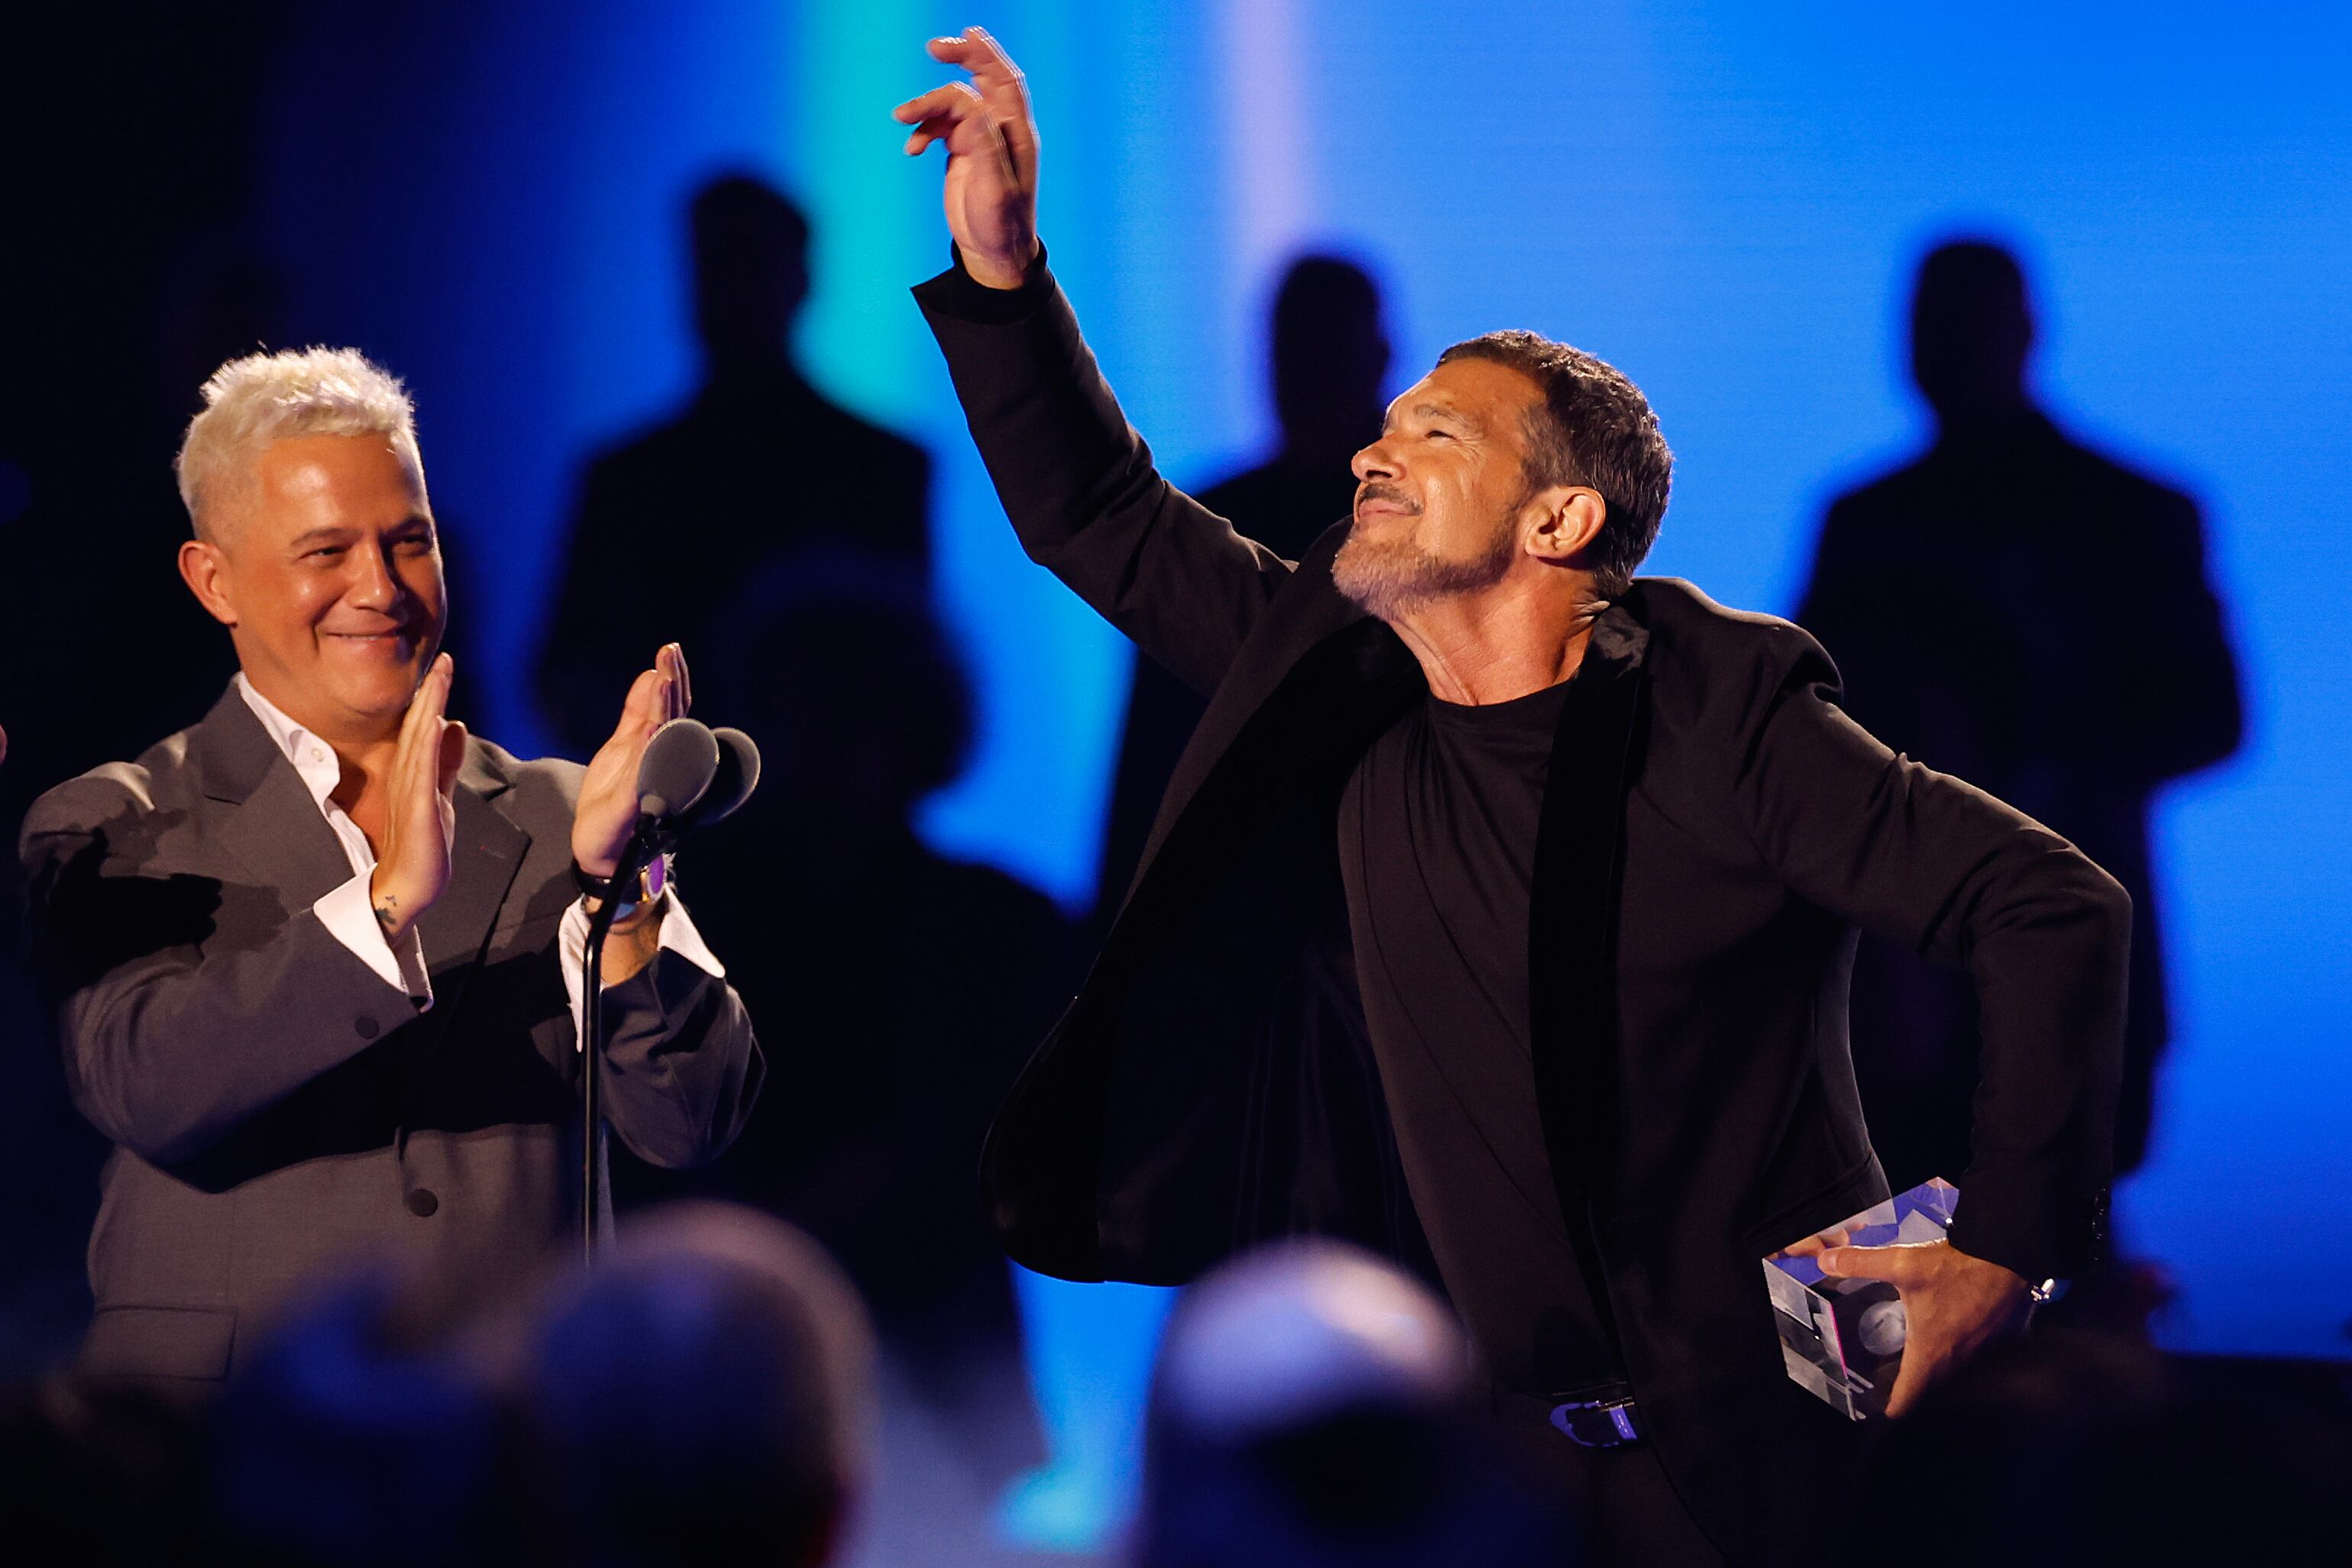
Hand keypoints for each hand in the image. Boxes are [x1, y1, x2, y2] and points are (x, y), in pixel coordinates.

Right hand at [368, 654, 464, 940]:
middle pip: (419, 726)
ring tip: (439, 679)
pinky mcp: (418, 811)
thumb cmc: (424, 843)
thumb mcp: (441, 794)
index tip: (444, 665)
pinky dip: (429, 748)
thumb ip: (447, 762)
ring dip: (429, 709)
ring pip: (419, 742)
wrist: (411, 884)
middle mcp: (407, 776)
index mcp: (413, 772)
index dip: (433, 695)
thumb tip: (454, 725)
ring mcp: (410, 793)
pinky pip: (422, 774)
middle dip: (432, 692)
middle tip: (443, 659)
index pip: (423, 726)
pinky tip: (436, 725)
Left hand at [573, 642, 690, 878]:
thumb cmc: (613, 801)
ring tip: (664, 680)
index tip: (669, 649)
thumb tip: (651, 673)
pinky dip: (650, 751)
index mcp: (657, 747)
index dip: (672, 678)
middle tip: (671, 654)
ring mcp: (652, 783)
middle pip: (672, 718)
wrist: (602, 850)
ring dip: (664, 710)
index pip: (671, 706)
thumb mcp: (621, 748)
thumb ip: (637, 714)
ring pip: (662, 741)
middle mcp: (662, 763)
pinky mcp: (635, 804)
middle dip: (671, 685)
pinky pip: (645, 774)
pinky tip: (651, 728)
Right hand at [894, 27, 1040, 288]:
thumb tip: (968, 103)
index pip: (1004, 81)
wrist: (992, 255)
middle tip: (933, 47)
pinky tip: (911, 149)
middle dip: (959, 59)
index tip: (963, 35)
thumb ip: (983, 142)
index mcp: (1015, 133)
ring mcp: (980, 139)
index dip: (986, 54)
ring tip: (902, 117)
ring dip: (928, 106)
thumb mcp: (994, 186)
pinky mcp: (962, 152)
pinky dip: (923, 131)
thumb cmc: (1000, 225)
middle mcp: (1000, 130)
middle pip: (981, 80)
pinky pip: (940, 127)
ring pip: (953, 105)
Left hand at [1816, 1238, 2033, 1414]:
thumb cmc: (1955, 1270)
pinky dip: (1942, 1366)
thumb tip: (1824, 1260)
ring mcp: (1972, 1353)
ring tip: (1901, 1380)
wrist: (2005, 1258)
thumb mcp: (1902, 1264)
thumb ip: (1861, 1263)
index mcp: (1930, 1354)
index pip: (1908, 1399)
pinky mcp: (1984, 1340)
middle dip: (1906, 1400)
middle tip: (1880, 1400)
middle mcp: (1953, 1361)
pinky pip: (1959, 1364)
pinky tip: (1931, 1351)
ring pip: (1944, 1379)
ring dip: (1925, 1384)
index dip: (1890, 1413)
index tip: (1873, 1420)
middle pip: (1926, 1394)